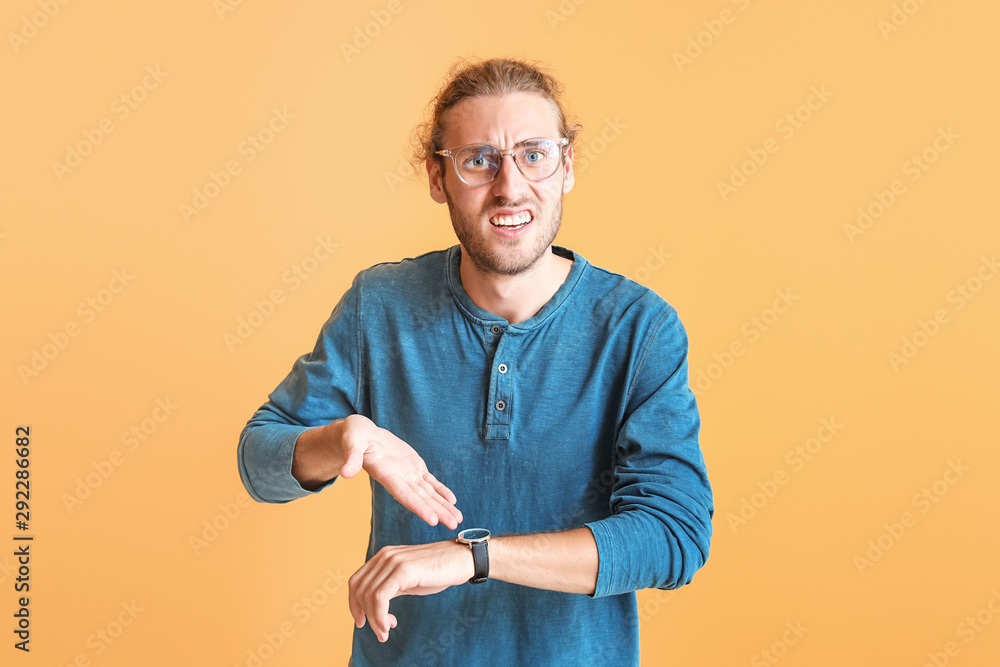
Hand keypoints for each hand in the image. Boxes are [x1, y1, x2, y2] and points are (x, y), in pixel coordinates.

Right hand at [339, 415, 462, 529]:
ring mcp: (407, 474)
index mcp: (384, 474)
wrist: (361, 434)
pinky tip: (452, 501)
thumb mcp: (351, 441)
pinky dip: (441, 490)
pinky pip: (430, 481)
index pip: (403, 494)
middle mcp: (398, 479)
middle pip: (420, 499)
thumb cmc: (353, 436)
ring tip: (457, 518)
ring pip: (428, 493)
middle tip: (453, 525)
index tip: (432, 520)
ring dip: (443, 505)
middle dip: (437, 511)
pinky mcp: (413, 467)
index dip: (418, 507)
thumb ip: (351, 456)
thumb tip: (345, 472)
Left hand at [348, 540, 473, 642]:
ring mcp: (393, 561)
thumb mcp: (407, 580)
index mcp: (383, 556)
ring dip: (374, 620)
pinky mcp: (403, 570)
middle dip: (365, 615)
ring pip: (369, 596)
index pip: (356, 581)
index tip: (361, 622)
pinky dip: (380, 616)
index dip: (354, 604)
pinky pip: (380, 598)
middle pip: (359, 590)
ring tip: (386, 632)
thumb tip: (374, 608)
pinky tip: (389, 625)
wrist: (461, 560)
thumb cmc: (438, 571)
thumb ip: (390, 587)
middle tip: (380, 632)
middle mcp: (385, 555)